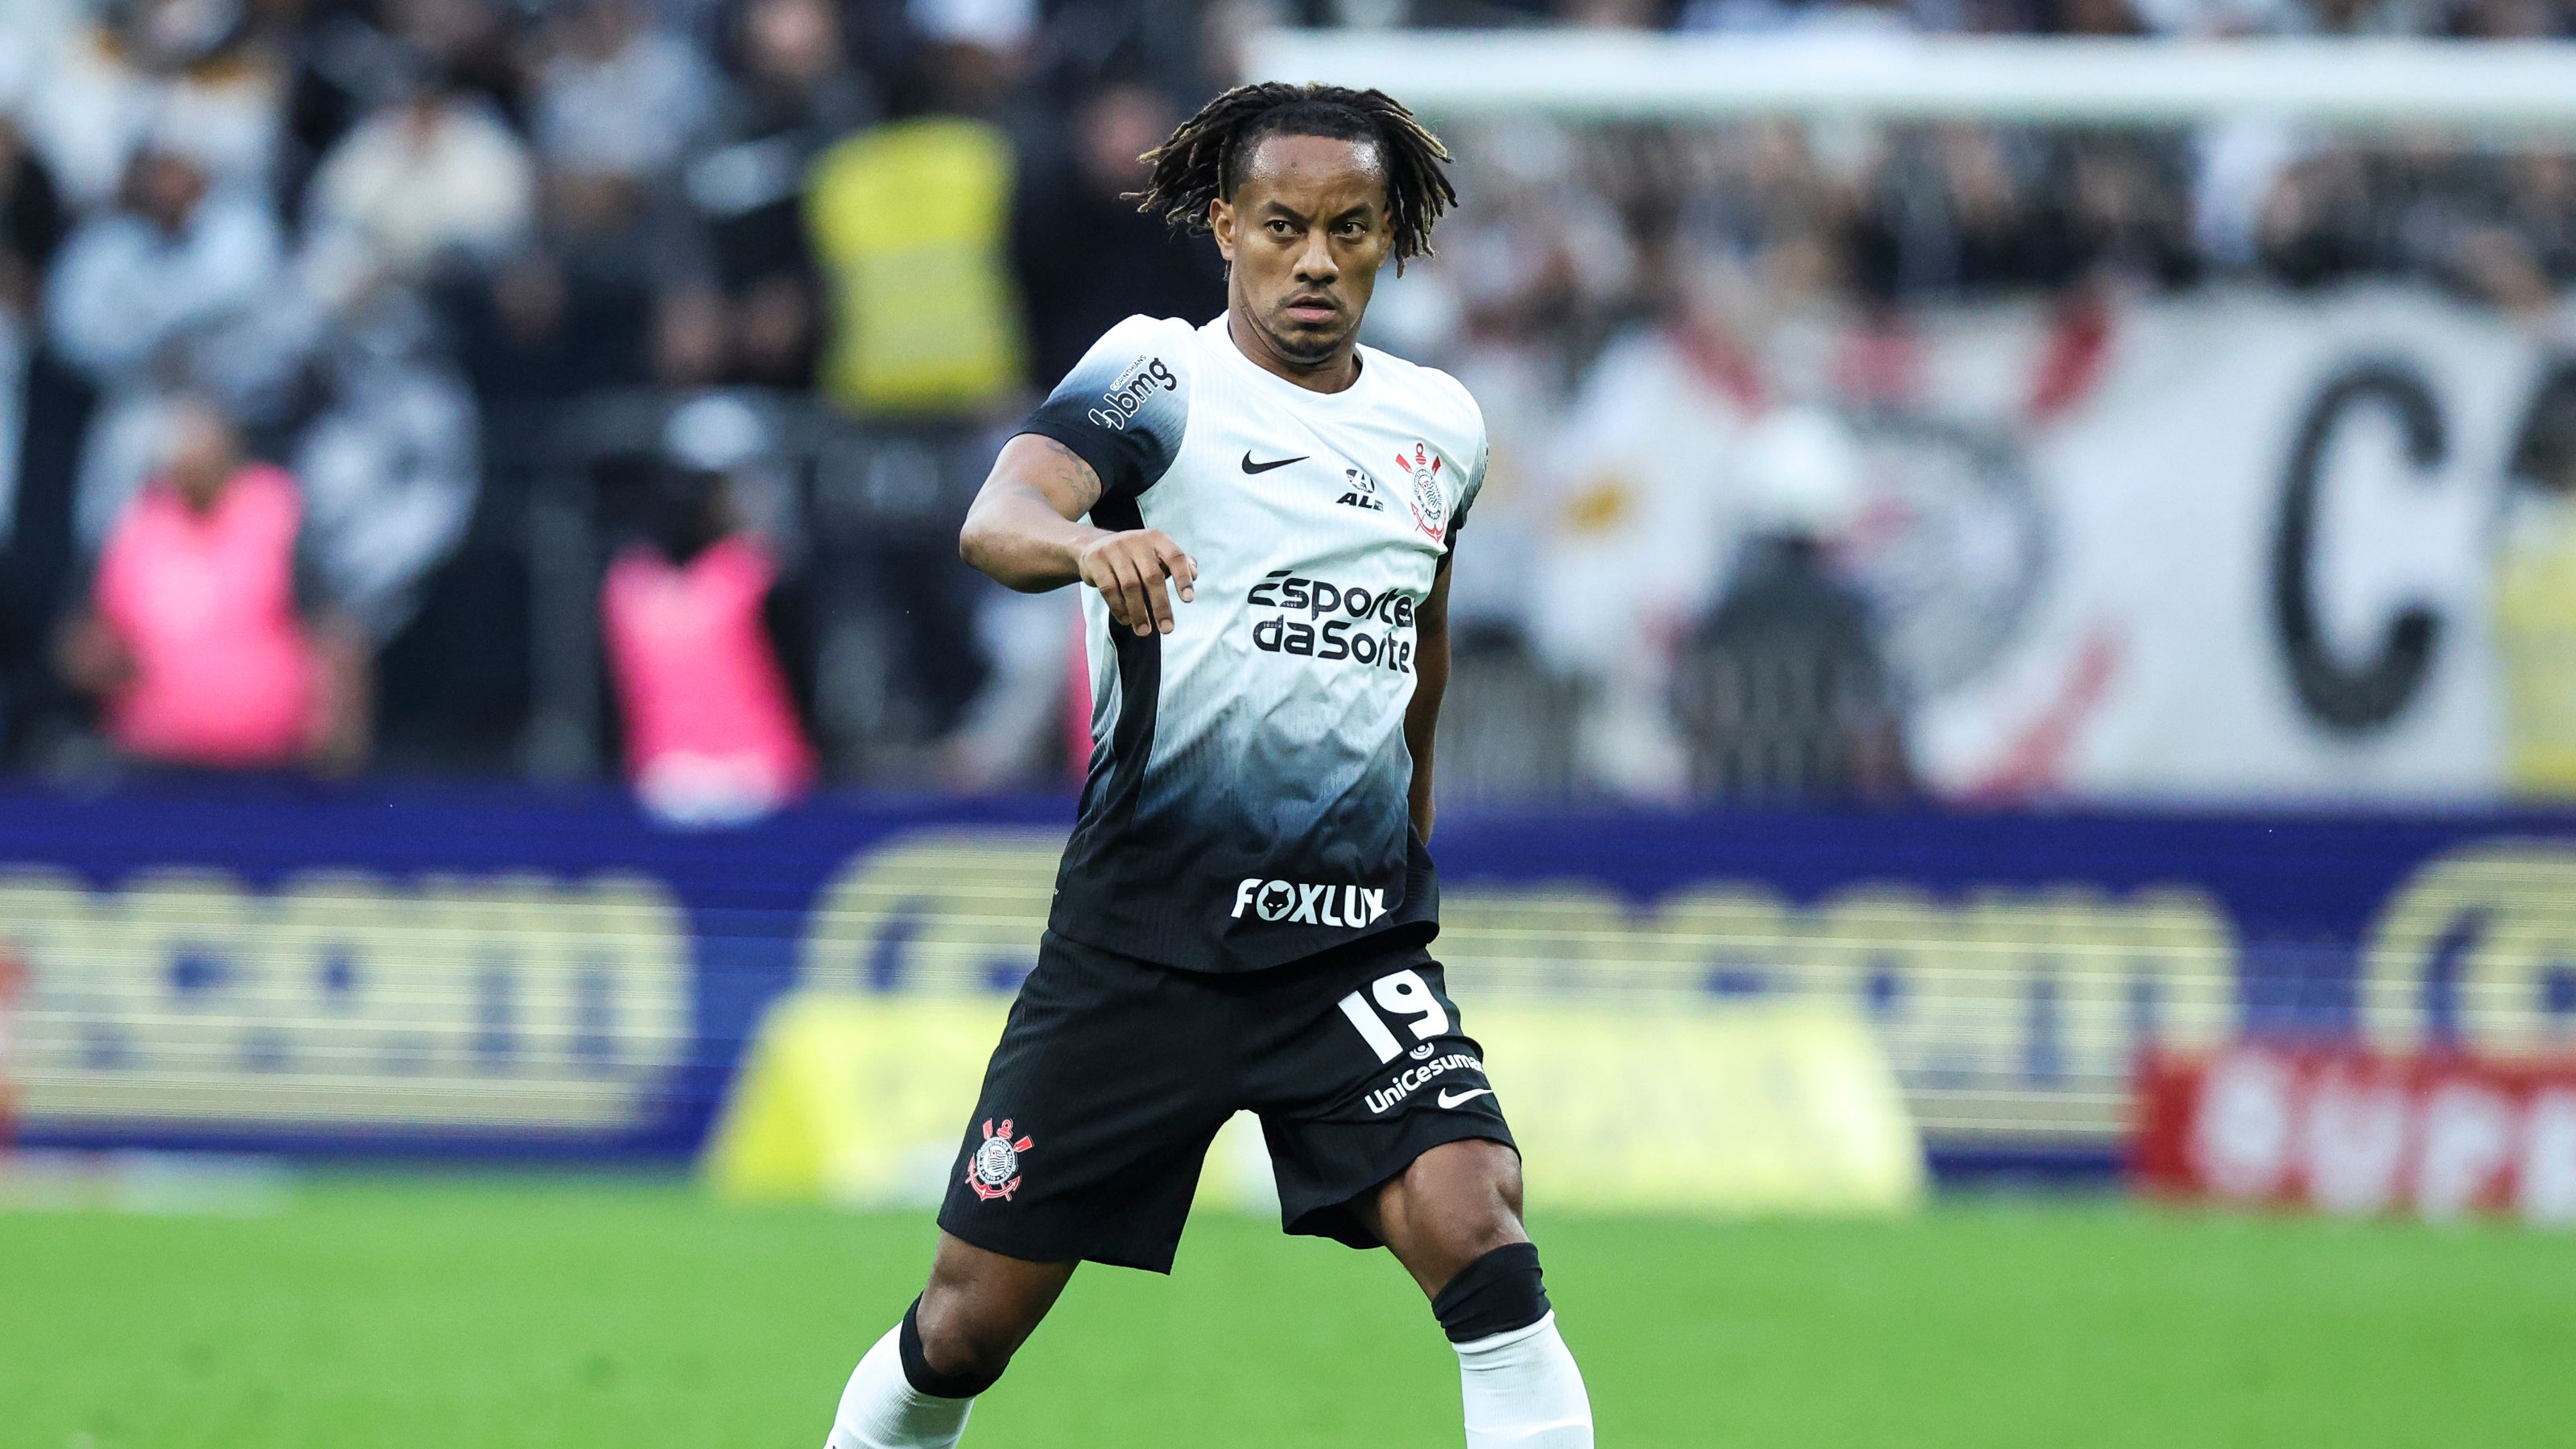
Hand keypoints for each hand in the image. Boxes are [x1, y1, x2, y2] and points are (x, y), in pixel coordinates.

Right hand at [1076, 529, 1196, 635]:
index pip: (1175, 557)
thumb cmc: (1135, 556)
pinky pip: (1110, 589)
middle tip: (1167, 629)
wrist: (1094, 547)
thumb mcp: (1157, 554)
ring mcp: (1114, 549)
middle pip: (1152, 577)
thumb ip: (1178, 563)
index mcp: (1156, 538)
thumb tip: (1194, 574)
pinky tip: (1126, 620)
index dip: (1183, 578)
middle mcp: (1136, 541)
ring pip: (1130, 586)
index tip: (1189, 600)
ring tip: (1144, 631)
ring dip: (1139, 613)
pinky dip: (1119, 608)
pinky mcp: (1096, 561)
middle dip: (1161, 606)